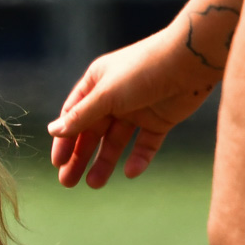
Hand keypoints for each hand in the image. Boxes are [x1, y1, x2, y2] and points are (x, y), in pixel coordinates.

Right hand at [48, 25, 219, 186]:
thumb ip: (81, 116)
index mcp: (96, 85)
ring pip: (116, 142)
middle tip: (68, 182)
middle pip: (92, 133)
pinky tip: (130, 172)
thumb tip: (53, 131)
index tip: (57, 163)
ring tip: (94, 184)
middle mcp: (114, 98)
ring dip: (105, 162)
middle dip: (80, 157)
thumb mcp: (106, 94)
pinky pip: (145, 144)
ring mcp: (137, 110)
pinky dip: (138, 158)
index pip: (74, 116)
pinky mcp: (160, 120)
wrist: (191, 61)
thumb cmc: (143, 69)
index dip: (64, 140)